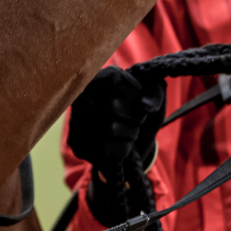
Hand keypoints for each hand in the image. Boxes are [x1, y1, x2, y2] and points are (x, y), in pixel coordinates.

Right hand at [68, 67, 165, 225]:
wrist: (131, 145)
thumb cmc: (143, 112)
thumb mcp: (153, 95)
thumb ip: (154, 89)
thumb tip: (148, 103)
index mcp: (96, 77)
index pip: (113, 78)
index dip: (135, 93)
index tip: (144, 103)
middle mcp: (79, 98)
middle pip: (115, 106)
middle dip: (134, 117)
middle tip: (134, 121)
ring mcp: (76, 124)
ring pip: (112, 131)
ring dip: (129, 136)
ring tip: (126, 135)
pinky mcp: (79, 148)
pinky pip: (109, 152)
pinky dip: (122, 153)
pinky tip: (118, 149)